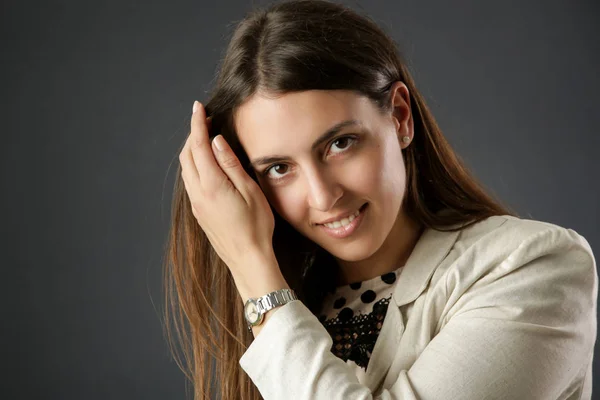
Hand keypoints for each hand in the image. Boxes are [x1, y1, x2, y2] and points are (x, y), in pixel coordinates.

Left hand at [179, 101, 275, 277]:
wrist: (247, 259)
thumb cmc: (256, 226)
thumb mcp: (250, 191)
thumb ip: (230, 164)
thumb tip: (216, 141)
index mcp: (211, 185)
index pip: (198, 146)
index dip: (197, 124)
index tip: (198, 107)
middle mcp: (198, 193)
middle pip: (187, 155)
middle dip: (193, 133)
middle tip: (205, 118)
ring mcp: (196, 203)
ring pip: (186, 168)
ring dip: (192, 148)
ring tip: (205, 136)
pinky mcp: (199, 211)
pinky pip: (190, 180)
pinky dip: (194, 164)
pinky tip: (206, 162)